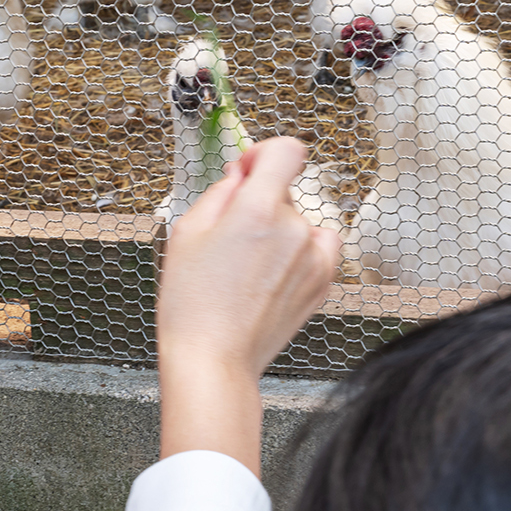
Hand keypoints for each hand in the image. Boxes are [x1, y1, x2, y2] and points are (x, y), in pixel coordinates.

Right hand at [155, 137, 341, 474]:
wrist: (214, 360)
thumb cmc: (192, 304)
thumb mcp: (186, 232)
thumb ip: (220, 191)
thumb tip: (241, 172)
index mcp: (258, 210)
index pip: (287, 150)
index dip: (264, 153)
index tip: (248, 170)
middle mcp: (295, 229)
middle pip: (284, 192)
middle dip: (258, 204)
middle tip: (228, 241)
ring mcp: (315, 257)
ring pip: (298, 222)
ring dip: (279, 232)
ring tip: (247, 268)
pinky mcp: (324, 281)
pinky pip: (316, 247)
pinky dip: (298, 253)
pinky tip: (269, 278)